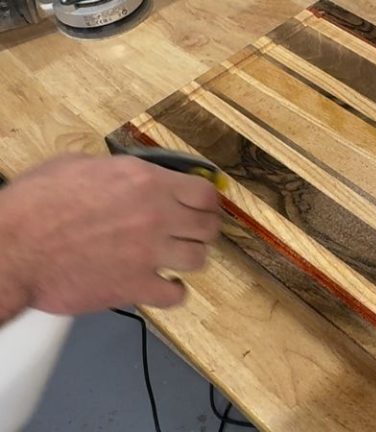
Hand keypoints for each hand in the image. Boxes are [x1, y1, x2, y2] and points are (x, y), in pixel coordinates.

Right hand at [0, 154, 220, 314]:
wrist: (10, 248)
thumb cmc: (34, 205)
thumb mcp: (78, 166)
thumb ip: (119, 172)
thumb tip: (136, 176)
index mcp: (145, 182)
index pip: (205, 193)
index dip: (207, 202)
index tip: (201, 207)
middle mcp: (156, 216)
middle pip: (208, 227)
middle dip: (202, 230)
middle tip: (189, 233)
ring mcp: (149, 254)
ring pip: (199, 259)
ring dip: (189, 258)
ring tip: (174, 257)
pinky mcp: (135, 287)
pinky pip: (176, 295)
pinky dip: (173, 292)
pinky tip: (163, 285)